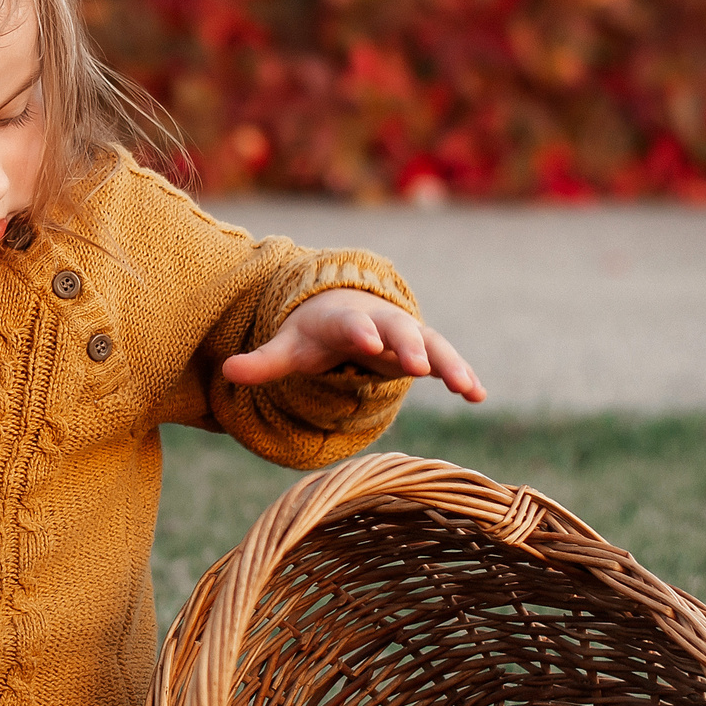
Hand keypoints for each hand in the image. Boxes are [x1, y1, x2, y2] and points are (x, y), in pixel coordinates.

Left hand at [220, 289, 485, 403]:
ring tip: (465, 387)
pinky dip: (463, 375)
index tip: (366, 340)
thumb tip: (226, 371)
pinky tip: (479, 396)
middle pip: (396, 329)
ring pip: (430, 345)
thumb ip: (262, 361)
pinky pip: (446, 361)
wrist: (346, 309)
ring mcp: (405, 334)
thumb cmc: (314, 333)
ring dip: (447, 364)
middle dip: (407, 344)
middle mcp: (379, 321)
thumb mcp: (289, 346)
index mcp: (342, 319)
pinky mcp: (423, 350)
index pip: (349, 323)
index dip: (357, 330)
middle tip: (417, 364)